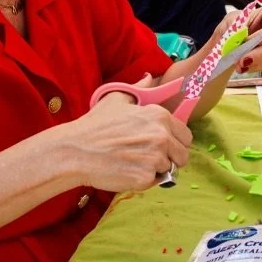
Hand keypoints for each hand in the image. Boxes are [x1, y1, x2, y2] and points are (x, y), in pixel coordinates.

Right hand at [69, 78, 192, 191]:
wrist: (75, 151)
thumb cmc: (95, 125)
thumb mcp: (116, 99)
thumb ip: (139, 89)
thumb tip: (149, 78)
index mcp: (160, 116)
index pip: (186, 136)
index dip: (176, 142)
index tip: (163, 145)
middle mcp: (162, 136)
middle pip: (183, 156)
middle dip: (170, 158)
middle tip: (149, 157)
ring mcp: (155, 158)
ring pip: (169, 170)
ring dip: (156, 170)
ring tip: (134, 163)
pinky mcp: (145, 178)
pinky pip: (155, 182)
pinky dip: (145, 181)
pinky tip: (128, 172)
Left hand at [238, 3, 261, 71]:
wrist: (235, 34)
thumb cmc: (238, 22)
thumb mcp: (232, 20)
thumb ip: (235, 28)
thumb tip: (237, 38)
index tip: (246, 41)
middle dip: (258, 54)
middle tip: (241, 60)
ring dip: (255, 63)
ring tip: (238, 65)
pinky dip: (254, 67)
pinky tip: (243, 67)